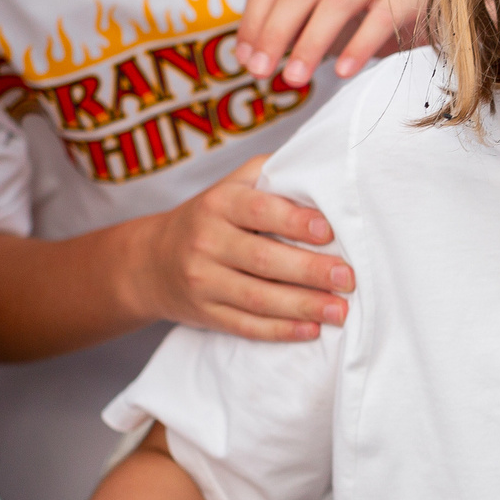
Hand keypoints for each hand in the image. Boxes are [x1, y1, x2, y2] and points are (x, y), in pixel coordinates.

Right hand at [128, 154, 350, 342]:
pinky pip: (246, 326)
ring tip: (340, 310)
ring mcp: (203, 281)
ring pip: (257, 298)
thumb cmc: (212, 218)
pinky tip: (311, 330)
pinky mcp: (206, 313)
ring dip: (303, 306)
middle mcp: (206, 241)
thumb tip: (325, 169)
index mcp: (218, 204)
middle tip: (347, 277)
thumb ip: (272, 175)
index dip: (294, 221)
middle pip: (263, 259)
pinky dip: (280, 331)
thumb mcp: (231, 186)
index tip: (329, 232)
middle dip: (309, 270)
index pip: (258, 210)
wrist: (152, 260)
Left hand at [234, 0, 429, 85]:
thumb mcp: (316, 21)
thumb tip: (249, 59)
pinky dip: (357, 47)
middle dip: (275, 35)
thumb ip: (285, 31)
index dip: (253, 23)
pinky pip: (377, 19)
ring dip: (310, 45)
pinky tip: (342, 72)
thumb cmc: (360, 20)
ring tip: (296, 79)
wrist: (423, 20)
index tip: (246, 62)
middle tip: (261, 74)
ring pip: (334, 4)